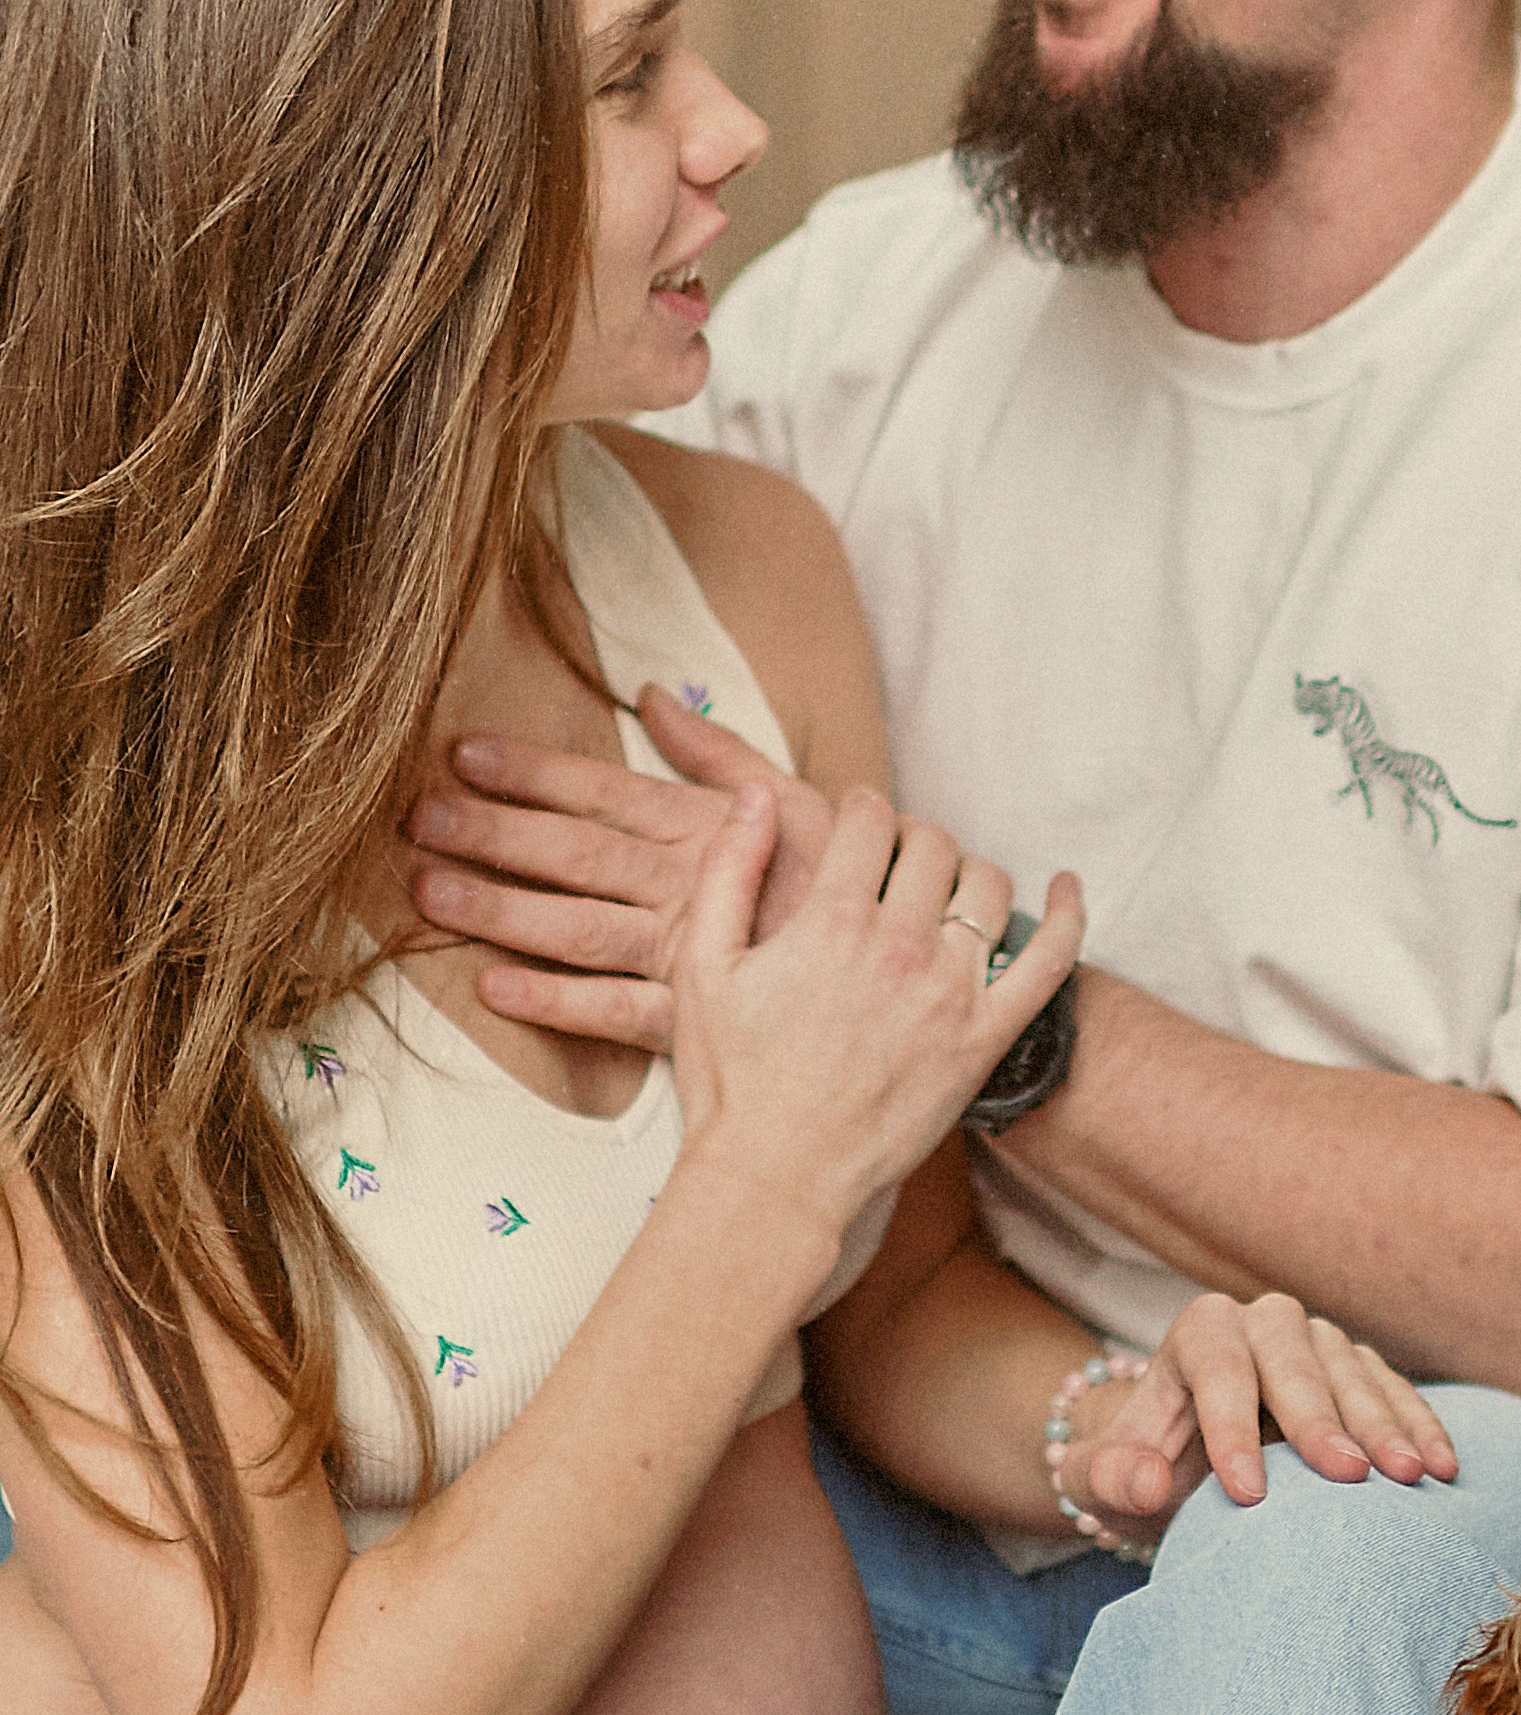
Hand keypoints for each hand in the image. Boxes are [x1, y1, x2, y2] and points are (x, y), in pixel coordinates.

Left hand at [404, 685, 820, 1052]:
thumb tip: (654, 696)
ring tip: (430, 893)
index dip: (533, 771)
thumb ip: (718, 752)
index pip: (605, 790)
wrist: (907, 973)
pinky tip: (494, 988)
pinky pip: (615, 1011)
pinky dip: (555, 1002)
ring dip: (503, 909)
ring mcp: (689, 952)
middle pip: (577, 854)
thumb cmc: (849, 885)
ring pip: (580, 926)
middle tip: (419, 817)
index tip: (464, 754)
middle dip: (496, 834)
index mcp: (706, 828)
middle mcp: (688, 885)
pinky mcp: (696, 1017)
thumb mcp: (799, 801)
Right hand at [668, 777, 1082, 1237]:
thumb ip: (730, 868)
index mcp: (831, 917)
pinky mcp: (985, 1040)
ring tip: (942, 891)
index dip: (859, 810)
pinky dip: (1068, 915)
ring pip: (988, 886)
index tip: (854, 825)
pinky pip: (1049, 961)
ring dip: (966, 872)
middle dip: (909, 839)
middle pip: (931, 845)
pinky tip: (1067, 885)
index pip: (869, 817)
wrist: (776, 1179)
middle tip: (891, 864)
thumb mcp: (703, 965)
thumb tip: (759, 794)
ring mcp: (951, 993)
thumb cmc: (732, 1082)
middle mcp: (900, 945)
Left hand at [1068, 1294, 1458, 1537]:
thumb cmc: (1140, 1470)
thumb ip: (1109, 1479)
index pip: (1218, 1371)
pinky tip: (1442, 1469)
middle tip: (1347, 1478)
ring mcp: (1319, 1342)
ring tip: (1410, 1478)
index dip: (1231, 1429)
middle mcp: (1262, 1322)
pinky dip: (1418, 1428)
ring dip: (1384, 1426)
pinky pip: (1395, 1392)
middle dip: (1322, 1422)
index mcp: (1199, 1333)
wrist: (1182, 1461)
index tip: (1247, 1495)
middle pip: (1295, 1363)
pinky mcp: (1359, 1370)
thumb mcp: (1102, 1481)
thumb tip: (1148, 1482)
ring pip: (1353, 1373)